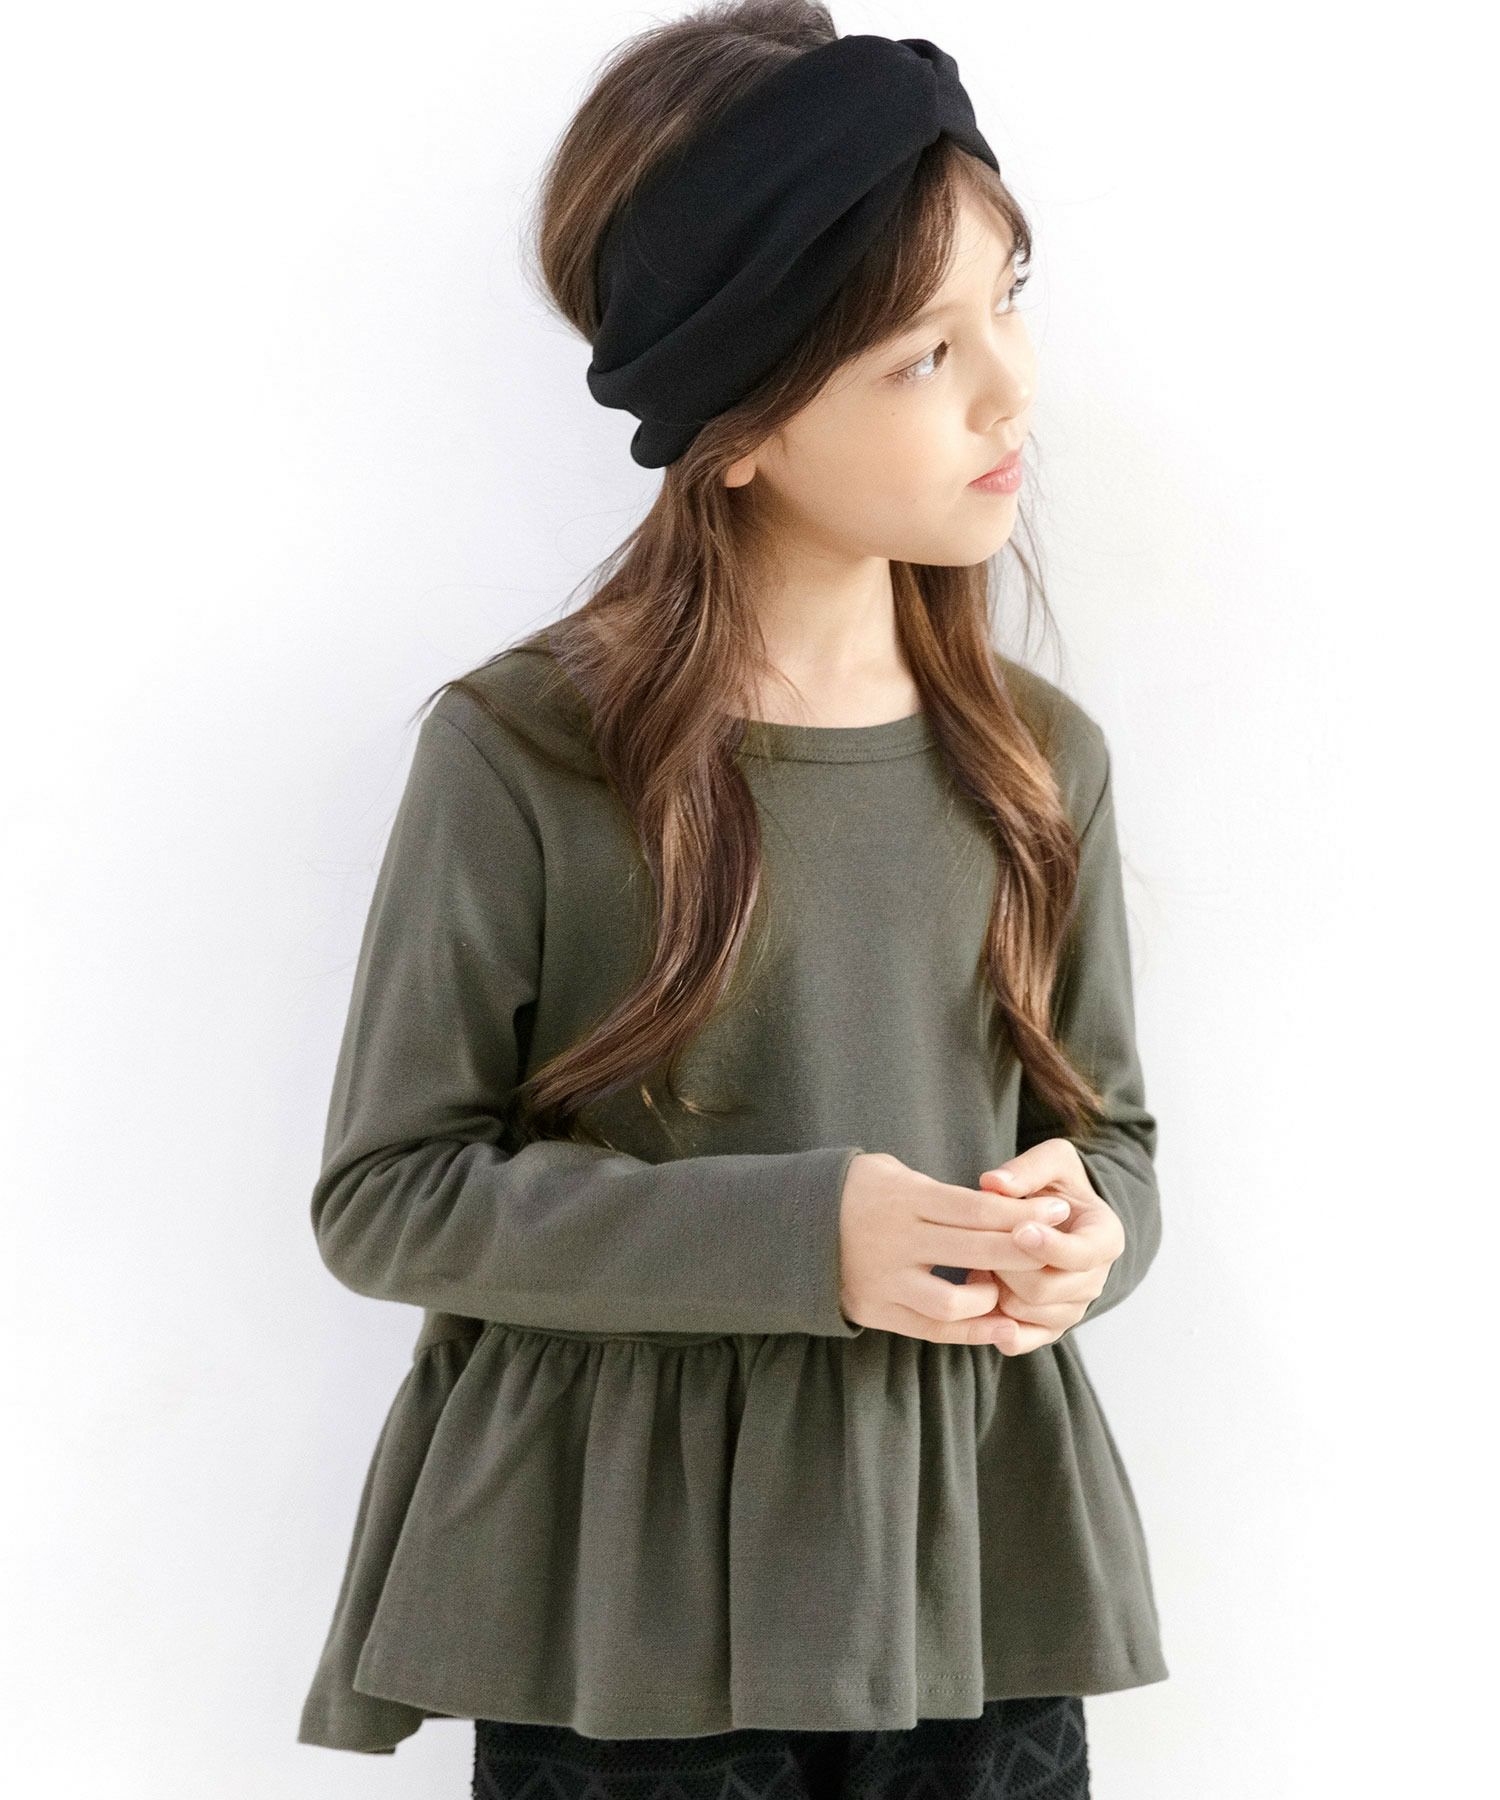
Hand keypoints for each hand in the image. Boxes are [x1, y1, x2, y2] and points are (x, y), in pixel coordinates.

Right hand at [837, 1151, 1082, 1345]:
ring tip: (1007, 1287)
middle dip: (1024, 1250)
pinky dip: (970, 1331)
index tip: (1061, 1209)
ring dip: (991, 1297)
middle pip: (974, 1250)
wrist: (791, 1226)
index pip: (975, 1208)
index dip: (1022, 1212)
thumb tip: (1000, 1206)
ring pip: (953, 1302)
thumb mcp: (891, 1172)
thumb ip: (939, 1192)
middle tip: (1059, 1246)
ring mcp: (884, 1280)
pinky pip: (931, 1329)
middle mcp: (894, 1242)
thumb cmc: (856, 1191)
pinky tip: (1000, 1324)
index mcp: (902, 1200)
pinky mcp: (876, 1311)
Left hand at [969, 1138, 1124, 1354]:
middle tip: (984, 1241)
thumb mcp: (1052, 1161)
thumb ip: (1027, 1168)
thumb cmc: (1056, 1186)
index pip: (1081, 1255)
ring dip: (996, 1288)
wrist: (1059, 1217)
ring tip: (981, 1259)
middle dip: (1008, 1266)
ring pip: (1026, 1312)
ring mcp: (1072, 1308)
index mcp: (1105, 1238)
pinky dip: (993, 1323)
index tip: (1019, 1230)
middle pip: (1045, 1288)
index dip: (1048, 1245)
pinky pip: (1018, 1341)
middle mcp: (1095, 1279)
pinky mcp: (1048, 1328)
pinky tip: (978, 1294)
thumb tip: (993, 1183)